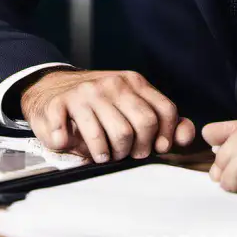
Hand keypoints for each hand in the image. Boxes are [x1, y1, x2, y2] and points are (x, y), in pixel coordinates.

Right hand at [20, 69, 195, 162]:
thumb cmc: (97, 104)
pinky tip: (71, 143)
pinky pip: (74, 136)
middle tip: (126, 154)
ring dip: (108, 154)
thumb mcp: (131, 103)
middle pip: (143, 125)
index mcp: (134, 82)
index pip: (165, 110)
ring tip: (103, 154)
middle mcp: (112, 84)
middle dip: (138, 148)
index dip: (165, 136)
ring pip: (115, 136)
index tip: (155, 148)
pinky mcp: (59, 105)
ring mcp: (85, 93)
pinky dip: (72, 147)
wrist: (51, 86)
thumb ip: (162, 120)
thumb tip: (185, 137)